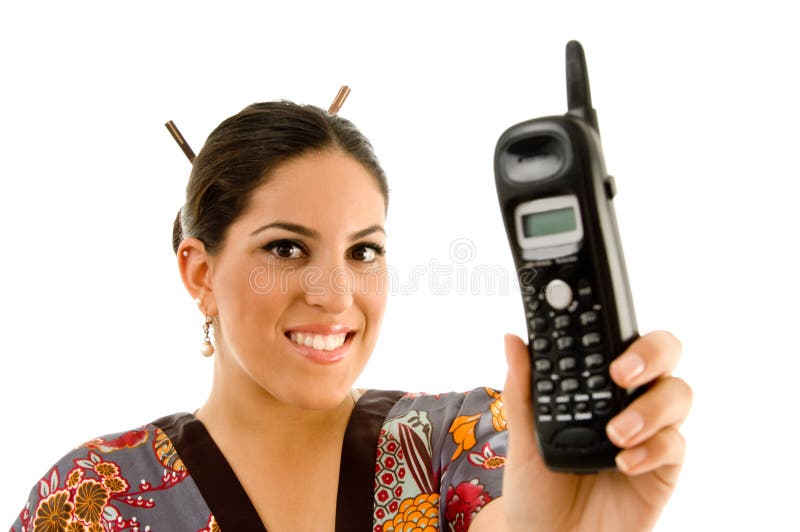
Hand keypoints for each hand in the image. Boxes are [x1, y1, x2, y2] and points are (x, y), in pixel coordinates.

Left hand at [496, 330, 691, 531]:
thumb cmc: (538, 488)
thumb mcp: (521, 438)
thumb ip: (522, 389)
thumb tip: (512, 339)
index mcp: (594, 383)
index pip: (614, 339)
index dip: (610, 321)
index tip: (595, 317)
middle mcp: (627, 400)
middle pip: (663, 354)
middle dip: (650, 352)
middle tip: (620, 372)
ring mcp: (649, 432)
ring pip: (677, 394)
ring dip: (649, 408)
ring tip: (615, 433)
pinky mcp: (663, 469)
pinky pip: (674, 446)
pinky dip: (652, 448)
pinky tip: (624, 462)